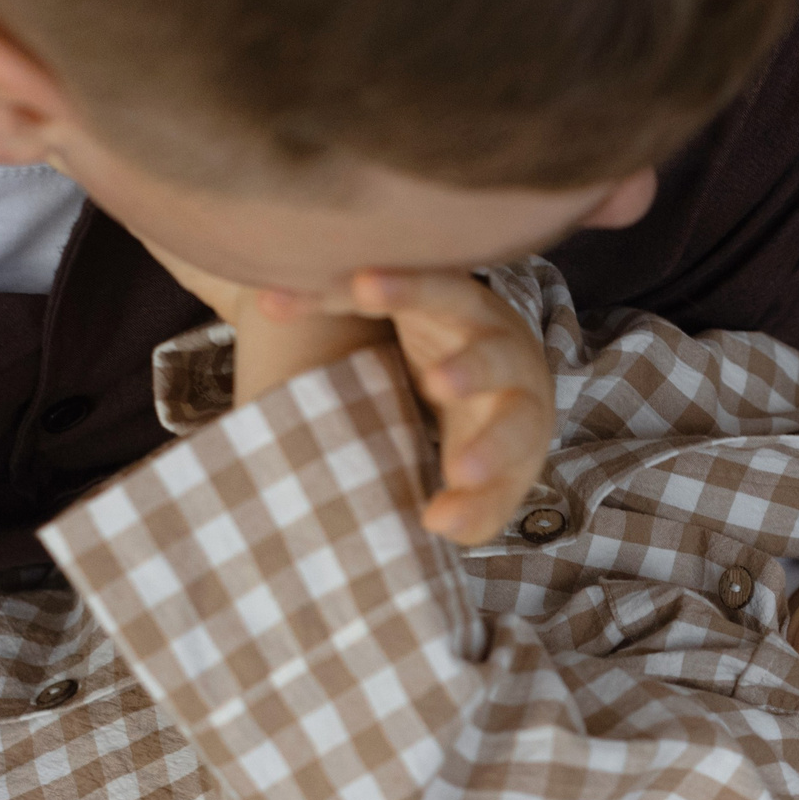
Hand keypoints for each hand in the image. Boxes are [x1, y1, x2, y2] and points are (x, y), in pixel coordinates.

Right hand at [343, 270, 557, 546]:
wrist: (491, 356)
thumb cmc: (484, 432)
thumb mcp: (491, 478)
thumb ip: (474, 511)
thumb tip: (436, 524)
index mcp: (522, 410)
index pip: (515, 432)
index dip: (489, 453)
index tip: (458, 478)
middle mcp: (503, 355)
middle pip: (494, 356)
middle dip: (468, 368)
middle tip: (438, 384)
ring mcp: (464, 310)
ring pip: (443, 292)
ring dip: (406, 289)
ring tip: (363, 288)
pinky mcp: (420, 283)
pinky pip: (378, 275)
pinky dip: (331, 286)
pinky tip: (275, 302)